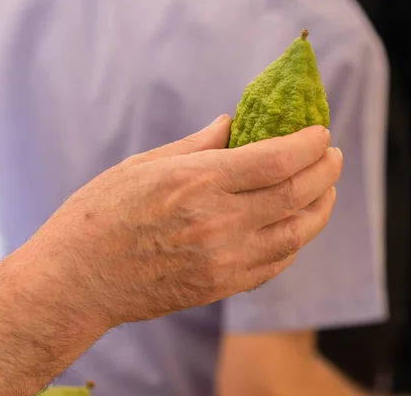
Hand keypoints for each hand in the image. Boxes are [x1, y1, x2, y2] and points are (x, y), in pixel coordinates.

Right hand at [20, 114, 342, 328]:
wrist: (78, 280)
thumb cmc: (101, 214)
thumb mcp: (144, 164)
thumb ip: (198, 145)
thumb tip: (233, 124)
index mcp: (199, 182)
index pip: (277, 160)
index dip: (309, 144)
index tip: (321, 133)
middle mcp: (219, 222)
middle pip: (296, 194)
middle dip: (325, 172)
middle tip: (332, 157)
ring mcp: (223, 260)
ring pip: (296, 233)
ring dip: (321, 209)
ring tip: (327, 191)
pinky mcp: (221, 286)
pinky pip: (276, 264)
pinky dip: (295, 242)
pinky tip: (298, 226)